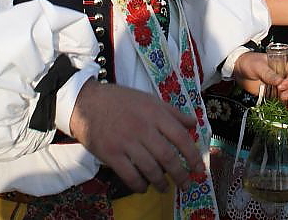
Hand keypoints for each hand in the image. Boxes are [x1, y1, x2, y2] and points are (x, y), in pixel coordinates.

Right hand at [69, 81, 203, 193]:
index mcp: (155, 113)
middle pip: (168, 157)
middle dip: (180, 174)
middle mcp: (143, 128)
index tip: (199, 168)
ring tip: (164, 188)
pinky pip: (130, 175)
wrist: (87, 102)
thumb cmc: (121, 100)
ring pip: (150, 169)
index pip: (180, 137)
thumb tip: (193, 124)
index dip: (192, 155)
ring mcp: (126, 142)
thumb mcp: (149, 100)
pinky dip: (139, 185)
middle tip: (186, 184)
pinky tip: (144, 187)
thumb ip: (172, 112)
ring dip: (161, 182)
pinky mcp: (111, 154)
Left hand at [232, 52, 287, 108]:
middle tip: (282, 95)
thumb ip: (268, 73)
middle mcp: (285, 74)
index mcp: (284, 64)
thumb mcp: (258, 65)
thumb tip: (279, 81)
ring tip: (287, 103)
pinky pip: (287, 99)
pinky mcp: (277, 93)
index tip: (281, 86)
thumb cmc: (250, 62)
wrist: (240, 71)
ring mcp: (282, 85)